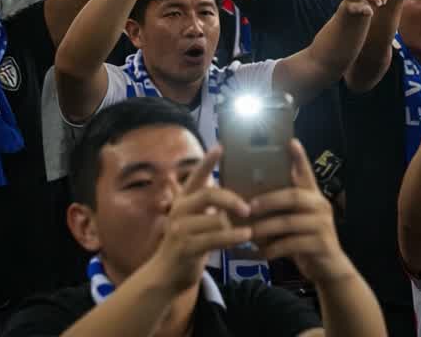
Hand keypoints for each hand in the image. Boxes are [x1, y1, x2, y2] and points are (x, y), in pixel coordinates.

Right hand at [151, 147, 252, 296]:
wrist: (169, 274)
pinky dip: (233, 237)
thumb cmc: (191, 243)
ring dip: (236, 225)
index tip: (220, 146)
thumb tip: (240, 192)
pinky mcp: (185, 247)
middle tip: (248, 208)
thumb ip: (211, 205)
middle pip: (208, 195)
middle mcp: (179, 210)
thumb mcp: (198, 220)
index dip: (208, 161)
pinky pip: (215, 238)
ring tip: (251, 228)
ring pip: (215, 219)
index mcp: (184, 199)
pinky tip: (245, 237)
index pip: (196, 176)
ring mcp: (180, 229)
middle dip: (231, 199)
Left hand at [249, 140, 355, 284]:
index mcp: (312, 196)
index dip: (299, 158)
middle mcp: (320, 205)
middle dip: (268, 200)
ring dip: (265, 228)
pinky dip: (273, 249)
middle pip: (293, 196)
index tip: (291, 142)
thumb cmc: (305, 241)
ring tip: (248, 233)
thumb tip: (247, 204)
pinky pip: (291, 244)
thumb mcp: (294, 222)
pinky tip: (261, 253)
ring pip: (289, 222)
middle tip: (249, 206)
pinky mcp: (321, 244)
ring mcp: (323, 224)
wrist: (328, 268)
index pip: (306, 172)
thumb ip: (280, 211)